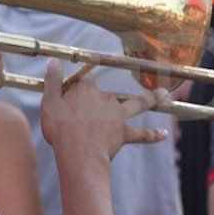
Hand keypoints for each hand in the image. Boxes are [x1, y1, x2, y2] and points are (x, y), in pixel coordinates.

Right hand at [40, 59, 169, 160]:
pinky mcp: (123, 133)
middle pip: (110, 92)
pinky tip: (164, 134)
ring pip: (138, 104)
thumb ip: (52, 81)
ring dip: (153, 98)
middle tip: (100, 109)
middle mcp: (105, 98)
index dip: (80, 85)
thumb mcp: (49, 102)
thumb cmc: (60, 129)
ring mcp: (117, 116)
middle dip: (107, 98)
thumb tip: (54, 61)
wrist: (78, 153)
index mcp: (85, 90)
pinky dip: (153, 135)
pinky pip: (141, 134)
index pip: (85, 80)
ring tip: (165, 95)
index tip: (74, 90)